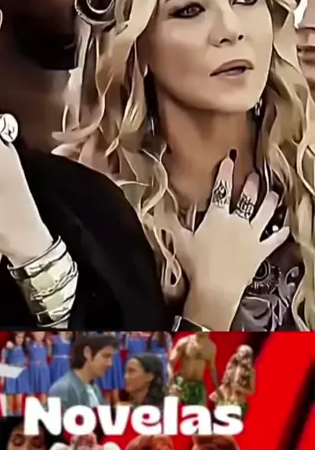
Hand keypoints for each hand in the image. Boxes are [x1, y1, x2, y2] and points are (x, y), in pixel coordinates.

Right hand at [178, 156, 288, 329]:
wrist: (215, 289)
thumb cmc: (196, 264)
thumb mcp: (179, 240)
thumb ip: (172, 222)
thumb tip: (164, 207)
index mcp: (217, 217)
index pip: (221, 189)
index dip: (225, 173)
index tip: (229, 159)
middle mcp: (237, 222)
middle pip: (247, 198)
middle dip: (251, 183)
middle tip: (255, 174)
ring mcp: (252, 236)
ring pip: (265, 213)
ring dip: (270, 201)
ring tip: (273, 192)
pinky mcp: (261, 251)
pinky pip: (275, 239)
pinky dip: (281, 232)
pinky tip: (284, 226)